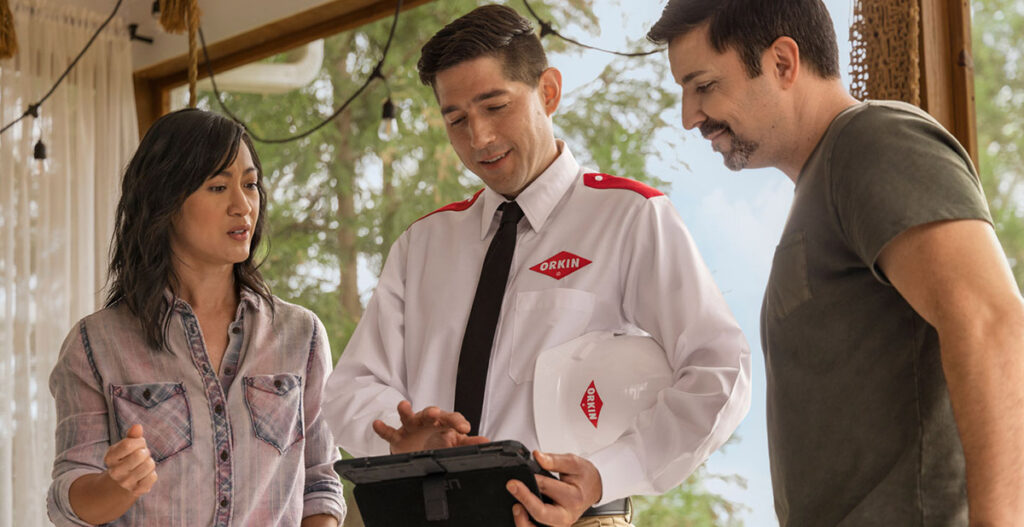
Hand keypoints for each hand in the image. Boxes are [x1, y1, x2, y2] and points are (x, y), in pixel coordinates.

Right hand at [103, 424, 157, 497]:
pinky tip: (144, 475)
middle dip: (145, 452)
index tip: (139, 445)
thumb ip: (132, 436)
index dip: (139, 442)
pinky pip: (153, 477)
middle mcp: (115, 472)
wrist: (123, 481)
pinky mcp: (136, 491)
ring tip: (143, 464)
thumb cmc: (128, 457)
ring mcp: (125, 483)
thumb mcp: (127, 445)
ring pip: (149, 465)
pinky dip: (152, 474)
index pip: (128, 444)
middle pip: (140, 455)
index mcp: (110, 458)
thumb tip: (137, 427)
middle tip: (141, 456)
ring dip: (150, 462)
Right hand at [372, 400, 490, 453]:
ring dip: (405, 411)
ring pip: (408, 418)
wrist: (417, 452)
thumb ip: (469, 443)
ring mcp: (411, 429)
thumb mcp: (454, 444)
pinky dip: (382, 429)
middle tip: (436, 413)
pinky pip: (389, 432)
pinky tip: (377, 424)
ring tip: (403, 406)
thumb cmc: (437, 443)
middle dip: (432, 413)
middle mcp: (427, 423)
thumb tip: (487, 442)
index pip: (452, 419)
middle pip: (430, 414)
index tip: (465, 429)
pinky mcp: (397, 438)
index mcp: (443, 424)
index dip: (458, 422)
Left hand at [507, 451, 602, 526]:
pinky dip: (525, 524)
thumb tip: (537, 457)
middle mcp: (566, 515)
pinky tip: (520, 513)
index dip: (531, 480)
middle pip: (541, 514)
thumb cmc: (584, 477)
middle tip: (512, 486)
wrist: (593, 488)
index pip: (547, 489)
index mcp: (573, 497)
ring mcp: (559, 524)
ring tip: (516, 506)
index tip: (517, 477)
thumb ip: (554, 460)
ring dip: (522, 520)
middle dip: (525, 499)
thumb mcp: (574, 463)